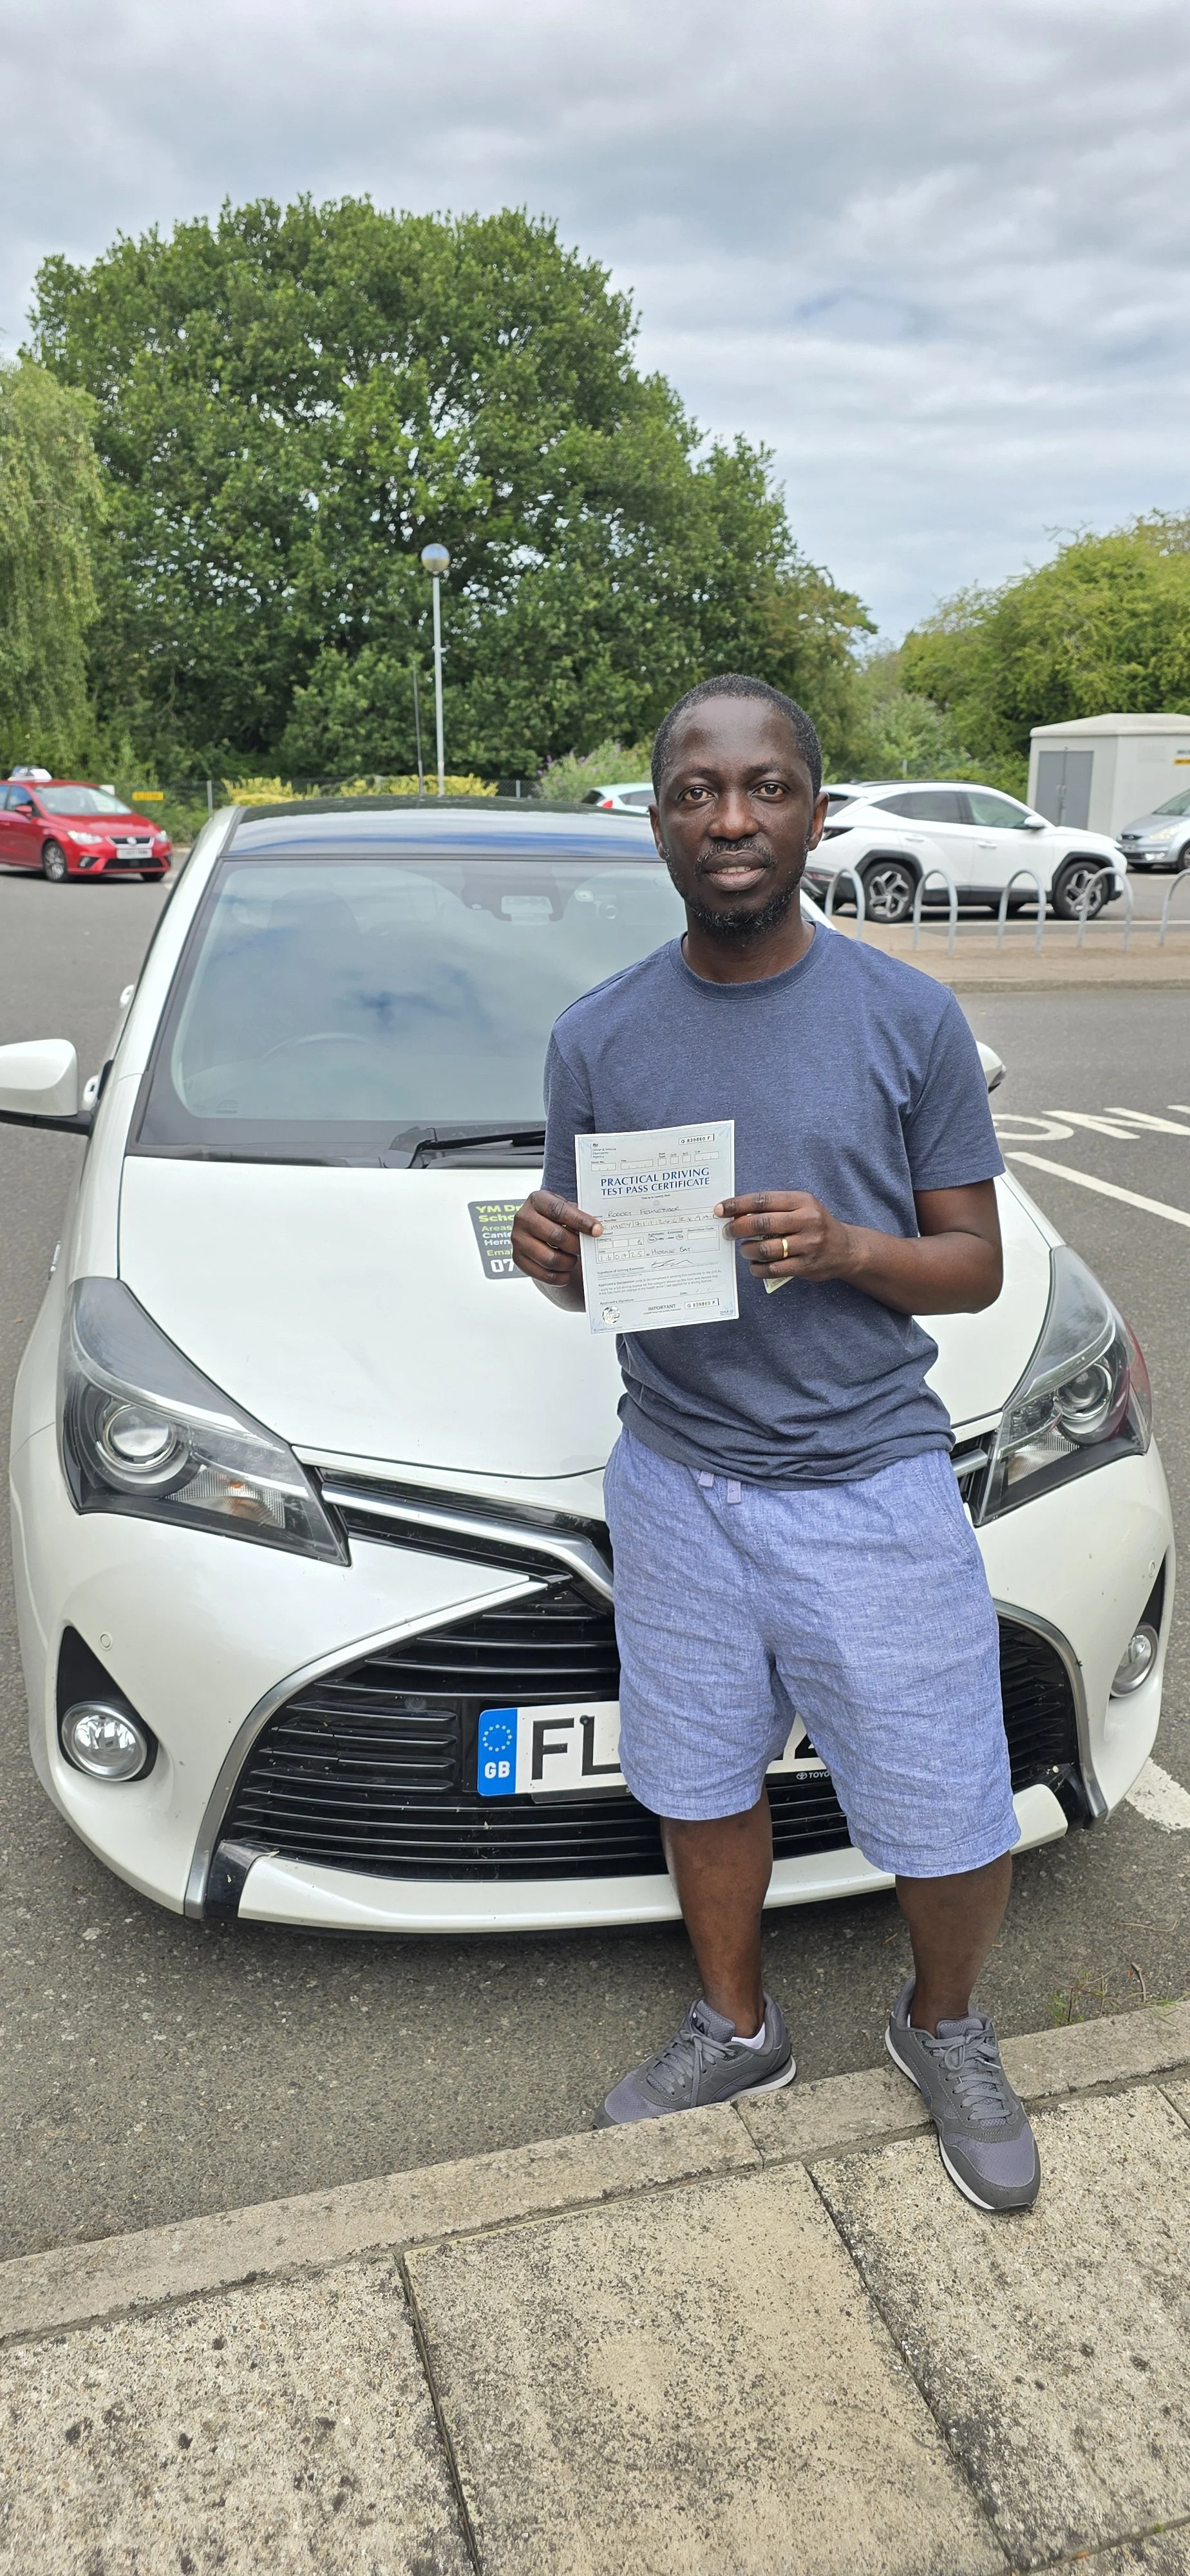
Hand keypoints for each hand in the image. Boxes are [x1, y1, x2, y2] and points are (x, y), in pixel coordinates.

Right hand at [512, 1189, 602, 1289]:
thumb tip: (596, 1230)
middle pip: (556, 1236)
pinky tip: (567, 1273)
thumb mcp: (564, 1207)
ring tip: (573, 1259)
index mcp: (537, 1200)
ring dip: (568, 1262)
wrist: (534, 1227)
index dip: (580, 1221)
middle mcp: (523, 1219)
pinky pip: (543, 1274)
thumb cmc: (554, 1217)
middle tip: (585, 1249)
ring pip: (550, 1258)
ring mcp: (518, 1240)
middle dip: (576, 1245)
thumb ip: (578, 1215)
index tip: (597, 1231)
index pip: (559, 1210)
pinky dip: (560, 1277)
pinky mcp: (518, 1259)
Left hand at [716, 1189, 854, 1284]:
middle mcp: (807, 1221)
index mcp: (802, 1201)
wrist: (846, 1249)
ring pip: (766, 1249)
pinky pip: (774, 1269)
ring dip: (748, 1250)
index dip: (738, 1205)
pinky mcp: (806, 1266)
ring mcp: (808, 1245)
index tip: (721, 1209)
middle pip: (762, 1223)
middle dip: (738, 1228)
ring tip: (745, 1249)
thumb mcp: (801, 1207)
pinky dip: (758, 1268)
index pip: (763, 1200)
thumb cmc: (814, 1225)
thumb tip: (737, 1213)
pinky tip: (755, 1265)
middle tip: (728, 1232)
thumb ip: (774, 1208)